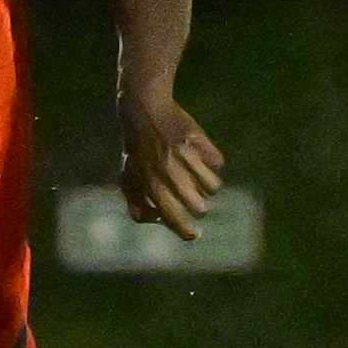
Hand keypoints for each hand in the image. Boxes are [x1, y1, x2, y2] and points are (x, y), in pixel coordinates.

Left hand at [116, 93, 224, 235]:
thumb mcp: (128, 179)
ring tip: (198, 177)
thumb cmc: (138, 152)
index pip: (173, 217)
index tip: (193, 235)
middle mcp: (169, 173)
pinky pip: (218, 162)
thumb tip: (159, 222)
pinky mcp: (199, 141)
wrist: (145, 112)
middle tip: (194, 200)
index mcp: (151, 185)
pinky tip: (201, 157)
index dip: (186, 231)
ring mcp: (186, 156)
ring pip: (214, 186)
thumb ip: (137, 206)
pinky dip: (213, 162)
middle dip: (199, 208)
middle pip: (200, 207)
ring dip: (209, 186)